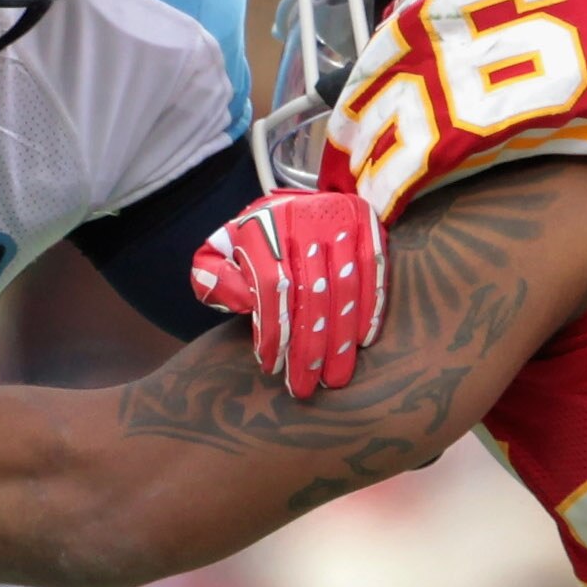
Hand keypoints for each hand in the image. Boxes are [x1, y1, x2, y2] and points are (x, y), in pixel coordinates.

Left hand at [189, 188, 390, 398]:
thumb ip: (213, 275)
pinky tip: (362, 342)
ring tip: (335, 378)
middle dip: (308, 348)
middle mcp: (304, 221)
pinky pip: (373, 271)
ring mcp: (340, 222)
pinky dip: (371, 308)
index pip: (272, 286)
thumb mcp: (223, 246)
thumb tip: (240, 301)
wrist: (300, 199)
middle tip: (305, 388)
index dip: (272, 330)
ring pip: (344, 288)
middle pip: (310, 294)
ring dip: (341, 339)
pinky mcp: (367, 225)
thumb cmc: (257, 236)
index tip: (271, 366)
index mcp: (263, 227)